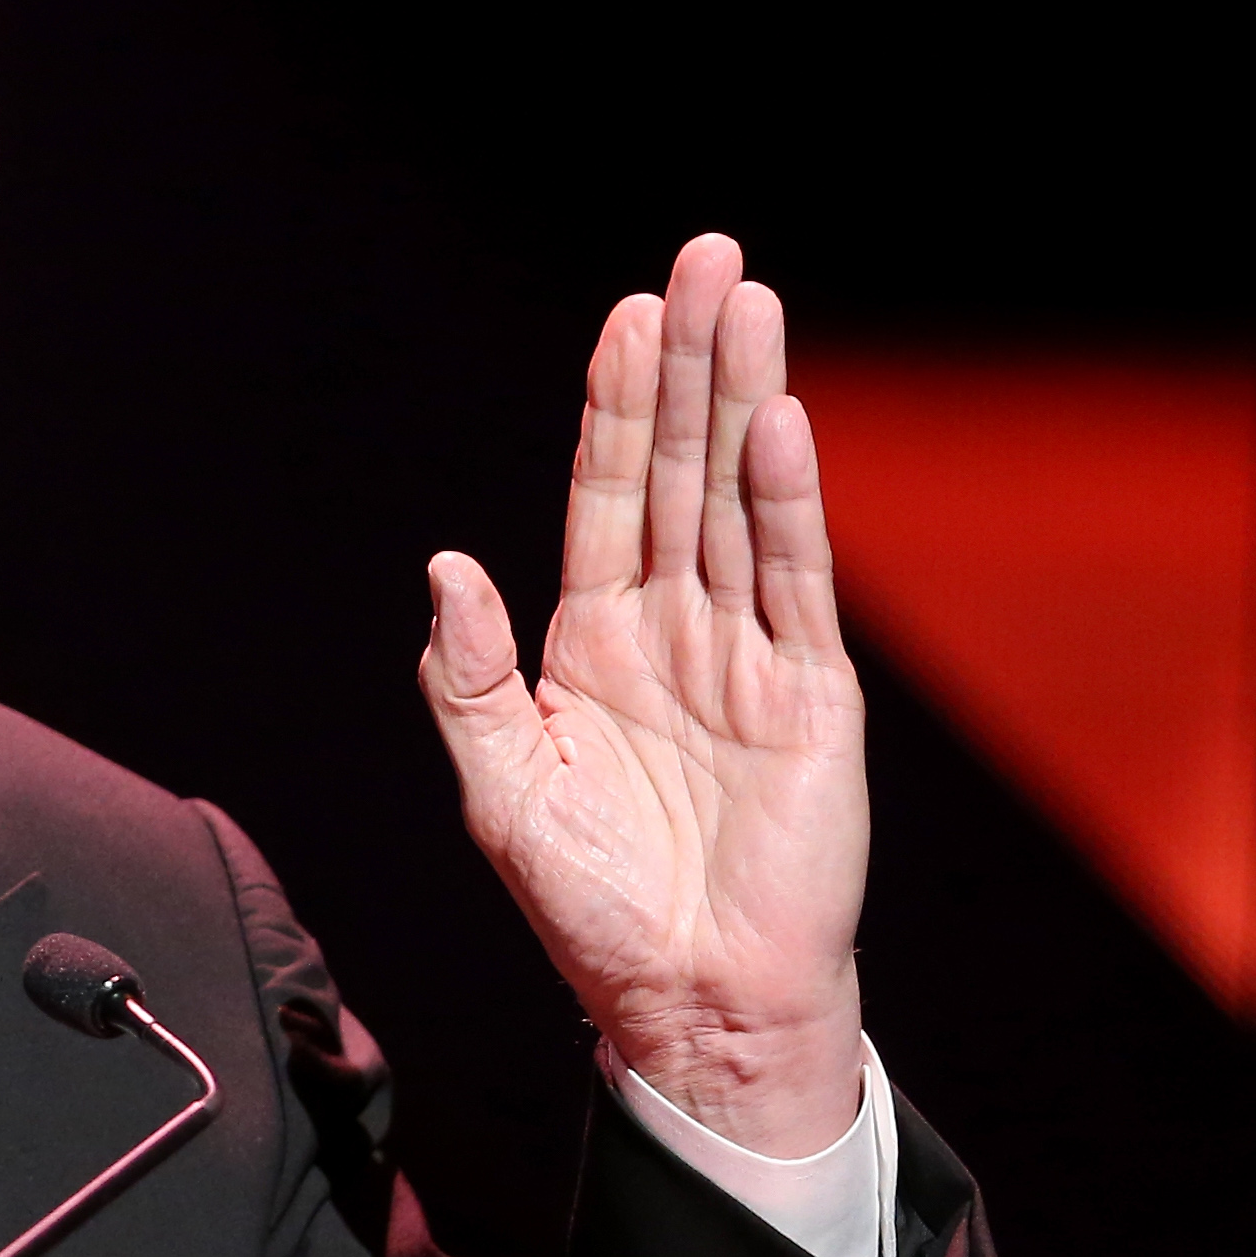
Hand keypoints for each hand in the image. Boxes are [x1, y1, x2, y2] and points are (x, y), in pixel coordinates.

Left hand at [417, 233, 867, 1154]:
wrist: (687, 1001)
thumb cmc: (590, 908)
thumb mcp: (500, 788)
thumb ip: (467, 677)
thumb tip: (445, 562)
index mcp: (594, 642)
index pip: (607, 494)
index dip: (616, 403)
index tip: (629, 312)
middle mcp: (676, 629)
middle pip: (682, 469)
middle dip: (691, 363)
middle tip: (706, 255)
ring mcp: (749, 654)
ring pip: (743, 501)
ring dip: (745, 400)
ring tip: (752, 300)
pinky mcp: (809, 695)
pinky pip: (794, 581)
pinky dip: (788, 501)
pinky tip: (780, 422)